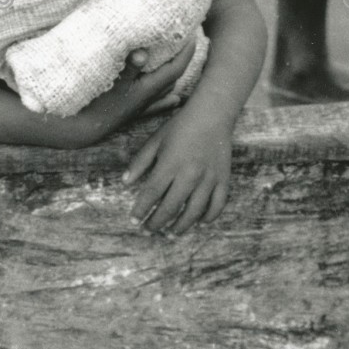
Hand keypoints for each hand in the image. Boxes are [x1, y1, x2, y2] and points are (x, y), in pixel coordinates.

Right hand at [62, 38, 197, 146]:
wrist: (86, 129)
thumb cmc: (98, 104)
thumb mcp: (113, 82)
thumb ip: (130, 66)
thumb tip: (143, 52)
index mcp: (148, 88)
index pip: (176, 67)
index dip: (186, 51)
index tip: (192, 35)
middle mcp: (150, 97)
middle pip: (173, 76)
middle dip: (181, 58)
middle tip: (185, 40)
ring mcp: (143, 106)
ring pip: (166, 88)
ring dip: (173, 73)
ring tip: (177, 59)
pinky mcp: (134, 112)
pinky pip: (157, 105)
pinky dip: (167, 99)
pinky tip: (175, 99)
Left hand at [124, 110, 232, 234]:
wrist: (212, 114)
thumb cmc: (180, 126)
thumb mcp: (155, 140)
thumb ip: (139, 162)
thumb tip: (125, 183)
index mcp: (170, 164)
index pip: (151, 194)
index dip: (140, 210)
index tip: (134, 221)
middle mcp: (189, 175)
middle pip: (170, 207)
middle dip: (156, 223)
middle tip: (148, 230)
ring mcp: (208, 179)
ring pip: (193, 212)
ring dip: (180, 226)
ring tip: (170, 234)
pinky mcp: (223, 179)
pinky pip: (217, 205)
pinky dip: (208, 217)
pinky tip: (199, 222)